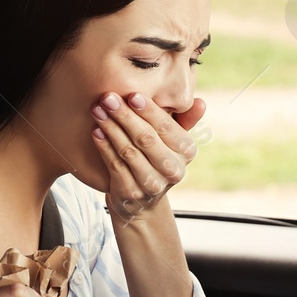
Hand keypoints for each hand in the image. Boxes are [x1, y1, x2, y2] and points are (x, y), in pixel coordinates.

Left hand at [91, 91, 204, 224]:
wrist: (142, 202)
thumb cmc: (156, 158)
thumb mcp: (173, 141)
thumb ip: (185, 119)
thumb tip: (201, 102)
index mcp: (187, 152)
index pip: (166, 127)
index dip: (148, 110)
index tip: (131, 94)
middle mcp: (173, 170)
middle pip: (146, 138)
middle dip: (125, 115)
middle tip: (107, 97)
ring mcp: (152, 184)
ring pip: (129, 151)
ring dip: (111, 128)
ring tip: (97, 110)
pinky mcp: (131, 193)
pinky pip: (115, 165)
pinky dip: (104, 147)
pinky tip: (96, 131)